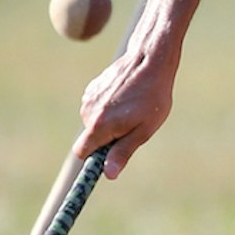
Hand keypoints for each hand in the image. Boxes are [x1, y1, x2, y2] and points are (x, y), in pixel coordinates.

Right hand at [72, 43, 180, 179]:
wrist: (150, 60)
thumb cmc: (153, 97)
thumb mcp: (144, 130)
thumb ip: (123, 152)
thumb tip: (107, 174)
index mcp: (99, 126)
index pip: (82, 153)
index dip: (93, 159)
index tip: (108, 158)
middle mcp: (88, 112)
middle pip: (91, 137)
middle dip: (108, 138)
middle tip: (133, 126)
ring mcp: (89, 98)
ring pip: (95, 121)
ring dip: (110, 121)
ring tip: (134, 108)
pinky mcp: (93, 87)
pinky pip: (98, 106)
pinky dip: (109, 106)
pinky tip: (128, 95)